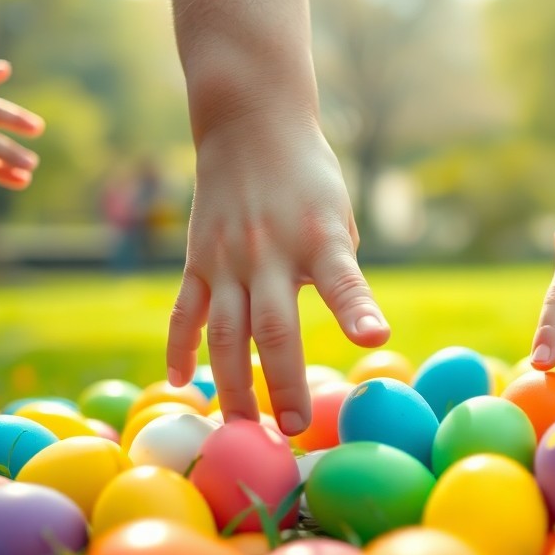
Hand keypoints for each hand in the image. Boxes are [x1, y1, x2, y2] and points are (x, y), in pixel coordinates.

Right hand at [166, 112, 390, 434]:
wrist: (251, 125)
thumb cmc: (308, 181)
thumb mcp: (338, 219)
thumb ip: (338, 274)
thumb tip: (353, 331)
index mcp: (318, 239)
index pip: (342, 281)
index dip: (357, 312)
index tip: (374, 340)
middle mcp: (269, 252)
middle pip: (272, 328)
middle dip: (282, 381)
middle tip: (290, 429)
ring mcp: (227, 259)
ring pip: (224, 332)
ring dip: (230, 383)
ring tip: (241, 426)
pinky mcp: (198, 260)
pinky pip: (186, 312)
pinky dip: (179, 348)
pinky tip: (181, 381)